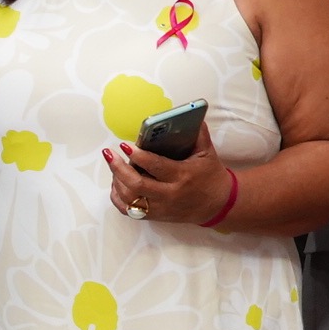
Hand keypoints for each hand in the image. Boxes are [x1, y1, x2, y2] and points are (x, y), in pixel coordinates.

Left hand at [106, 135, 235, 227]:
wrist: (218, 204)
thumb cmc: (210, 175)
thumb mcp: (207, 152)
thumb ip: (198, 133)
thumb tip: (189, 113)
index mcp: (182, 175)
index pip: (155, 166)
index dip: (138, 155)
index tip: (125, 145)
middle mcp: (170, 194)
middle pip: (137, 184)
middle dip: (118, 168)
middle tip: (110, 154)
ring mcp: (161, 207)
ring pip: (130, 199)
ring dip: (117, 181)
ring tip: (113, 164)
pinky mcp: (156, 216)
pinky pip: (129, 211)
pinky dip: (118, 198)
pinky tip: (116, 183)